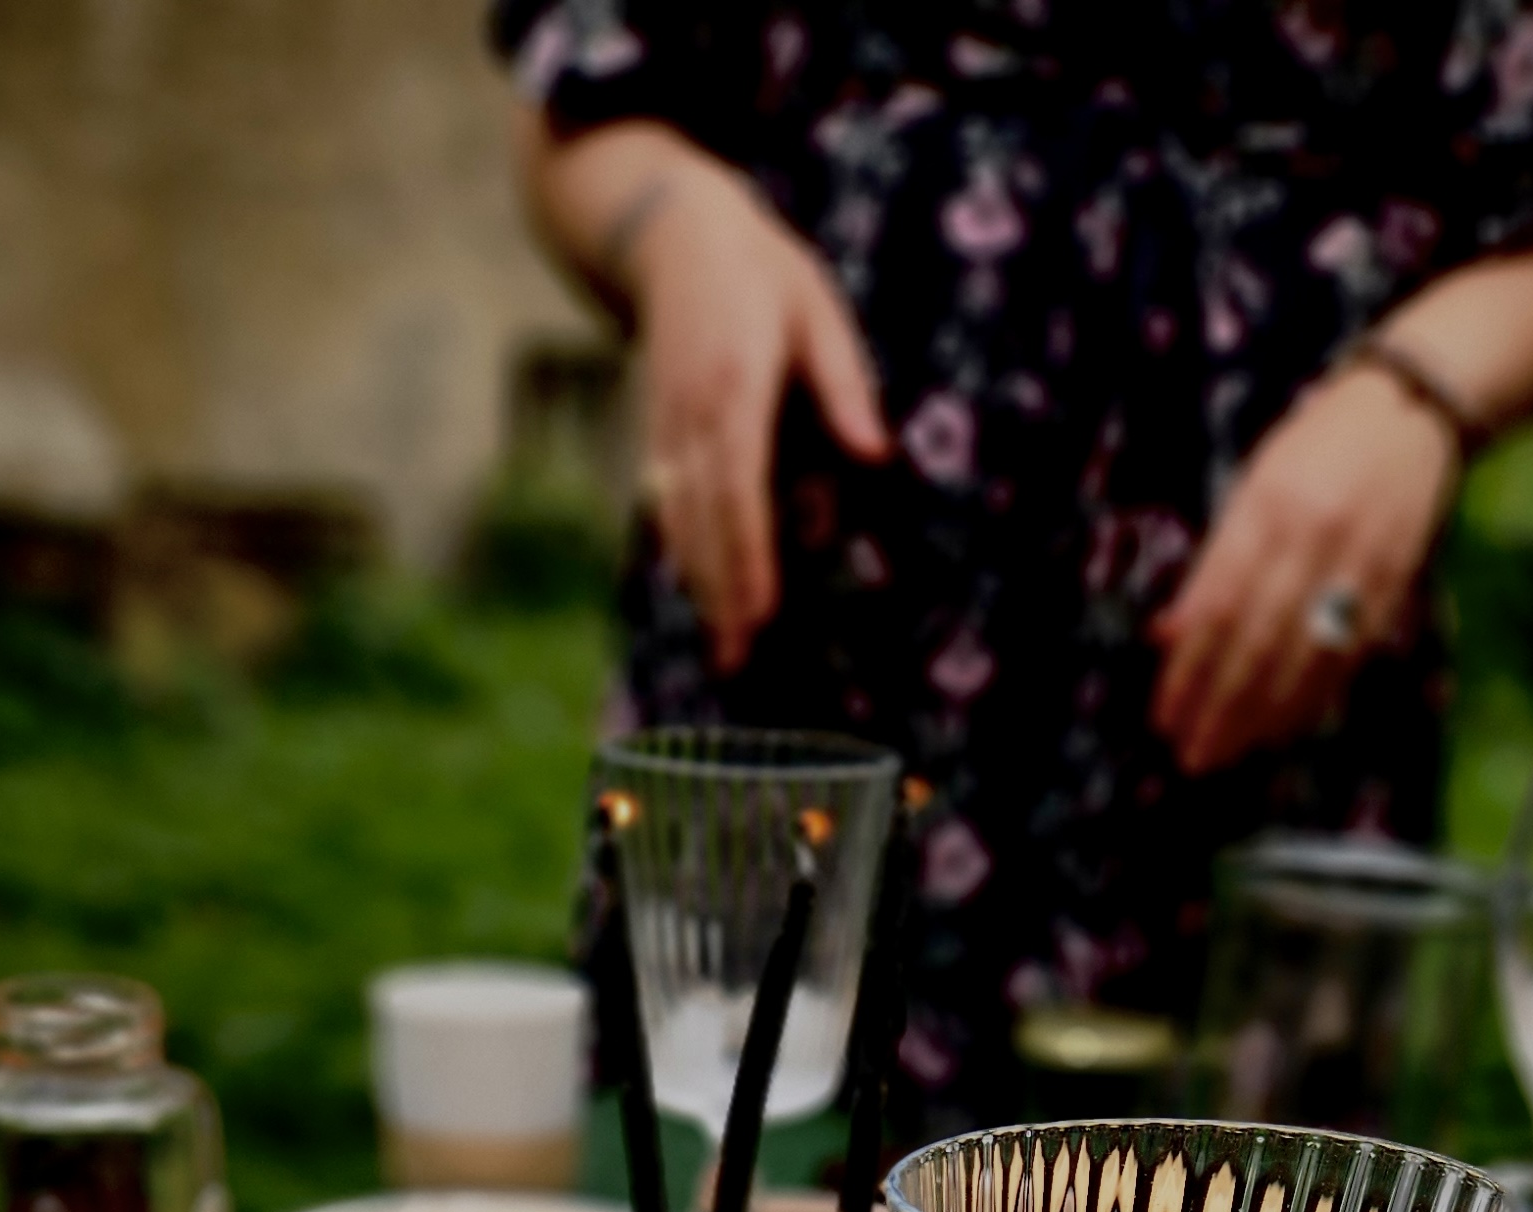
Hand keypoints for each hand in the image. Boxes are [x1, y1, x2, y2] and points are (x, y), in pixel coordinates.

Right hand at [624, 161, 888, 670]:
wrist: (671, 230)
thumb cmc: (761, 270)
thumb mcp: (817, 310)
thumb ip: (843, 387)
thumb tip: (876, 457)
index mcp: (736, 383)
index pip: (741, 485)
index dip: (749, 552)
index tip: (763, 607)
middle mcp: (691, 412)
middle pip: (706, 519)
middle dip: (723, 592)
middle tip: (742, 659)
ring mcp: (666, 424)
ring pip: (678, 519)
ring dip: (701, 587)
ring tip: (724, 648)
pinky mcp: (656, 430)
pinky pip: (665, 503)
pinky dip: (682, 553)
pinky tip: (698, 595)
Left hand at [1147, 363, 1459, 777]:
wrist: (1412, 410)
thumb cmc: (1316, 446)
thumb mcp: (1253, 487)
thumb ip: (1215, 561)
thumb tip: (1169, 633)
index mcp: (1267, 509)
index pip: (1217, 607)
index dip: (1188, 669)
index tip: (1164, 715)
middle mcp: (1311, 538)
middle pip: (1256, 641)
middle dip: (1219, 705)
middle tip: (1191, 755)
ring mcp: (1357, 563)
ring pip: (1303, 657)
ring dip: (1261, 715)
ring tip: (1228, 754)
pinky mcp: (1394, 582)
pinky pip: (1348, 654)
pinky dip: (1312, 697)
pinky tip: (1283, 729)